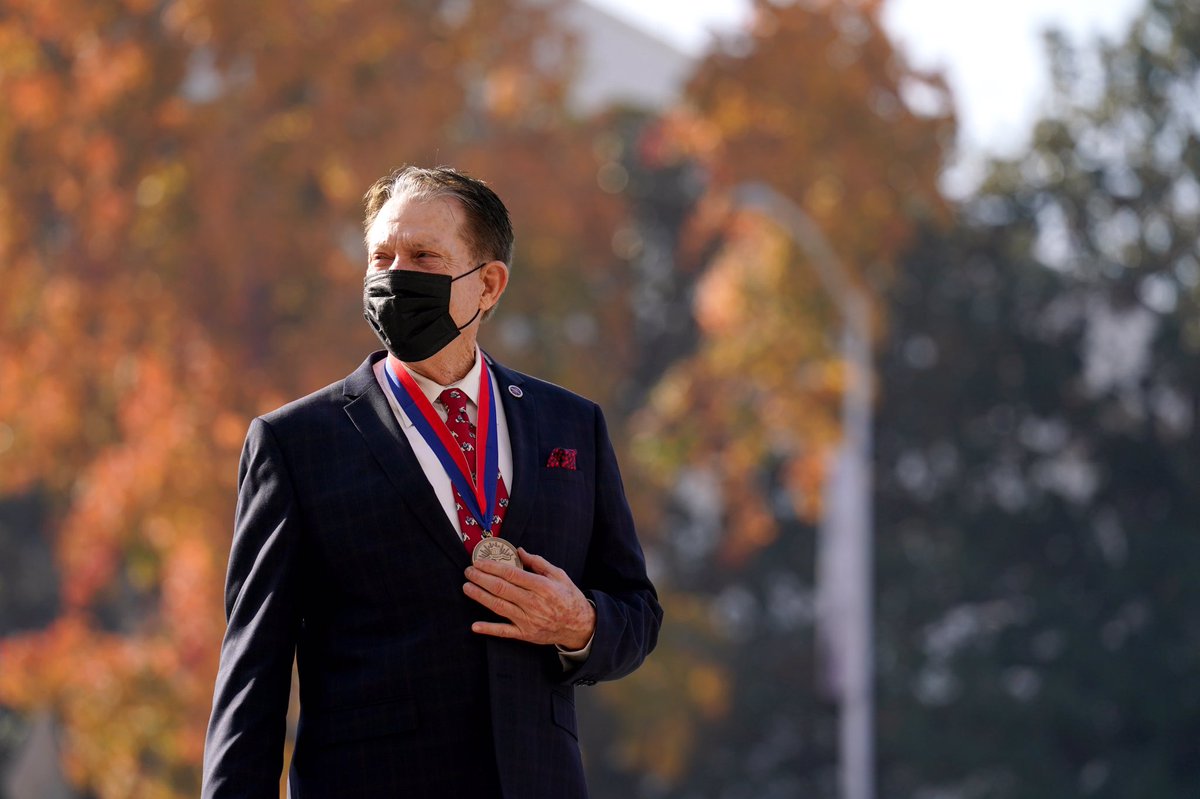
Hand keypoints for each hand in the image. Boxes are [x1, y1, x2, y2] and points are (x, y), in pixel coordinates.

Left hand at [463, 547, 595, 649]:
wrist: (578, 626)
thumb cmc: (568, 597)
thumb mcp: (559, 575)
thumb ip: (538, 563)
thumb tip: (519, 551)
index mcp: (542, 586)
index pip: (511, 574)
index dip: (492, 567)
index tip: (479, 562)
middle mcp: (533, 603)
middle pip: (501, 588)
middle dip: (481, 578)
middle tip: (469, 571)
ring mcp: (528, 620)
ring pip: (498, 606)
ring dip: (480, 596)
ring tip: (467, 587)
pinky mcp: (525, 634)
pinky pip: (504, 632)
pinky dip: (489, 629)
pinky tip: (474, 625)